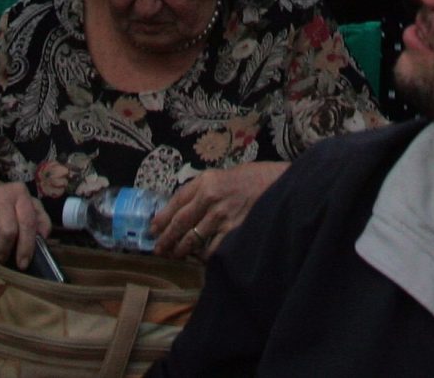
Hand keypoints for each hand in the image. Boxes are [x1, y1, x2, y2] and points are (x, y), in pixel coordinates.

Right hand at [0, 180, 49, 267]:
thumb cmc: (5, 203)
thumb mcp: (25, 204)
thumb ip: (39, 219)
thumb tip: (44, 236)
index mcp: (20, 193)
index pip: (28, 222)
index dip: (27, 246)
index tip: (23, 264)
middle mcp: (2, 194)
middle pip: (8, 232)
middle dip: (6, 251)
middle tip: (3, 258)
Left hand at [151, 162, 282, 260]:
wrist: (281, 184)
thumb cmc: (253, 177)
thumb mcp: (224, 175)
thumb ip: (203, 189)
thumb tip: (183, 207)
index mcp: (205, 181)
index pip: (176, 202)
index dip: (161, 218)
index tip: (153, 229)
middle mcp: (210, 198)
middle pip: (180, 223)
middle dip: (166, 238)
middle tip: (158, 248)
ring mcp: (222, 216)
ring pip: (193, 239)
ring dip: (181, 250)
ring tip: (176, 255)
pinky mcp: (234, 231)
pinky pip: (212, 249)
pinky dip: (205, 256)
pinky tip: (201, 258)